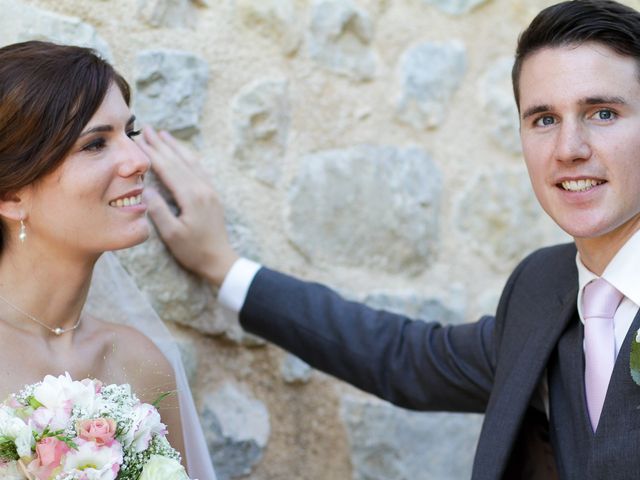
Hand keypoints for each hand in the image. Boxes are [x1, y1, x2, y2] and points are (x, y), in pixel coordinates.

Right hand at [138, 126, 238, 286]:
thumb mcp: (172, 235)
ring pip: (191, 161)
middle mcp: (202, 188)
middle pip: (178, 160)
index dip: (151, 153)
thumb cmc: (194, 251)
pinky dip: (189, 157)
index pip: (167, 168)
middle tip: (146, 128)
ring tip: (163, 134)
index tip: (137, 140)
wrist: (220, 260)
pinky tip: (184, 153)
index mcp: (191, 196)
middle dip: (161, 144)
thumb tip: (145, 189)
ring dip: (176, 147)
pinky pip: (200, 169)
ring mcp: (209, 190)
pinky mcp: (212, 195)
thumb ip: (158, 211)